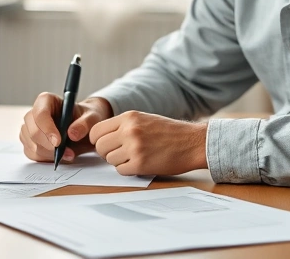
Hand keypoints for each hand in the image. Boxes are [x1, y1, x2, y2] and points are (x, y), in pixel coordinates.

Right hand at [20, 94, 112, 162]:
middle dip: (49, 145)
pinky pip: (32, 154)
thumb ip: (85, 123)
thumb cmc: (85, 118)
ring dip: (50, 154)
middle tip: (68, 152)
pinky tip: (59, 155)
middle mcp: (34, 113)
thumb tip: (72, 134)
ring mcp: (29, 128)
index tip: (59, 142)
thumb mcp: (92, 117)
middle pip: (33, 131)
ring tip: (68, 153)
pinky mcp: (29, 142)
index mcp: (46, 100)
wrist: (83, 127)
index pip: (40, 113)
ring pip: (32, 145)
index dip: (47, 128)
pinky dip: (46, 158)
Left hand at [89, 111, 207, 176]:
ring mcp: (134, 147)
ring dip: (119, 162)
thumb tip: (103, 139)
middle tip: (120, 154)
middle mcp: (129, 130)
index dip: (98, 140)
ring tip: (134, 157)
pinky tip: (141, 164)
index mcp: (129, 117)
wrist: (193, 142)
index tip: (106, 144)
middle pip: (100, 146)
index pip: (96, 131)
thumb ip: (124, 126)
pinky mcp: (141, 164)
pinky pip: (121, 170)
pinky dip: (128, 170)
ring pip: (109, 160)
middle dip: (107, 153)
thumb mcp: (144, 119)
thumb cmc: (170, 132)